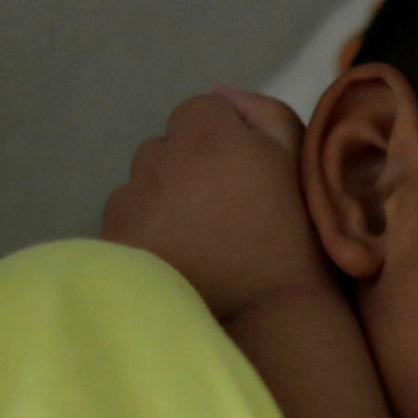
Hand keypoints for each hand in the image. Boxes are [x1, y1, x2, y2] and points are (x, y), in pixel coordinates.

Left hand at [101, 87, 332, 321]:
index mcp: (207, 132)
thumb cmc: (298, 245)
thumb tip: (222, 92)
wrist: (266, 324)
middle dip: (188, 170)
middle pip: (167, 148)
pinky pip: (127, 227)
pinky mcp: (115, 244)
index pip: (203, 110)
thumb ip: (266, 116)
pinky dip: (147, 239)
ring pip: (142, 187)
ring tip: (199, 248)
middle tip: (223, 216)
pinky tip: (177, 268)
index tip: (246, 179)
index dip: (226, 140)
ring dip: (164, 204)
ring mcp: (129, 202)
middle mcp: (158, 157)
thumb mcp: (302, 168)